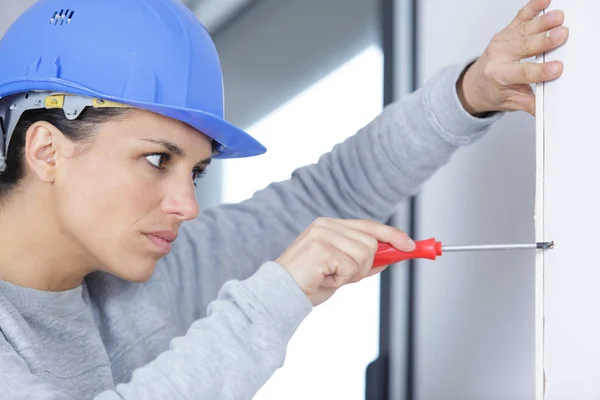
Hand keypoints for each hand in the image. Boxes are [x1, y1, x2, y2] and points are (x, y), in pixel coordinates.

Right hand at [276, 217, 414, 305]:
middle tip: (342, 276)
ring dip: (352, 273)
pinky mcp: (320, 247)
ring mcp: (322, 234)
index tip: (410, 245)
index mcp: (329, 225)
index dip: (391, 234)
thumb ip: (362, 261)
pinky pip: (351, 266)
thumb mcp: (340, 271)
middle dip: (365, 265)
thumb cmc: (306, 284)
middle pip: (371, 242)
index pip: (368, 225)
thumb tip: (391, 256)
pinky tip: (324, 279)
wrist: (279, 296)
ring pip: (365, 254)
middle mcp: (326, 225)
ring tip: (330, 277)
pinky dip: (342, 279)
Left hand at [458, 0, 567, 115]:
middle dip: (544, 40)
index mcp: (499, 75)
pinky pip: (520, 17)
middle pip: (524, 47)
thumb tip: (546, 110)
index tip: (557, 68)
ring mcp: (502, 41)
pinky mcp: (506, 31)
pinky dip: (532, 8)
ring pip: (524, 30)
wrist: (475, 84)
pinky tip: (544, 2)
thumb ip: (529, 104)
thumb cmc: (493, 91)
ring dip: (542, 23)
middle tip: (562, 35)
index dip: (540, 71)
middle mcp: (498, 56)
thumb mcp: (510, 102)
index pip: (522, 73)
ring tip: (558, 17)